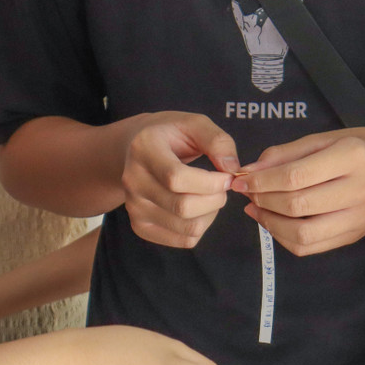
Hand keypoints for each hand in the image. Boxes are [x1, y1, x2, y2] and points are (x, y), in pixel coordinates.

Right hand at [121, 112, 238, 247]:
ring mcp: (134, 207)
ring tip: (211, 197)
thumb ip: (217, 141)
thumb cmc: (171, 136)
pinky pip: (183, 241)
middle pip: (182, 207)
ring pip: (186, 228)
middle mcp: (133, 181)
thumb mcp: (194, 124)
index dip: (210, 183)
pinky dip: (201, 229)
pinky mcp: (140, 226)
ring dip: (210, 215)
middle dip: (215, 200)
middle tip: (222, 188)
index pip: (176, 178)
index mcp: (144, 149)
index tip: (227, 177)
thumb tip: (232, 169)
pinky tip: (200, 210)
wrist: (137, 150)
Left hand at [232, 128, 364, 256]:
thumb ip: (287, 153)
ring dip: (271, 224)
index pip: (296, 176)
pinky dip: (285, 237)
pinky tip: (274, 222)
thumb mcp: (327, 137)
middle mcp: (359, 190)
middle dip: (263, 201)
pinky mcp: (354, 236)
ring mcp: (359, 219)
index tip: (242, 180)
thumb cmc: (363, 147)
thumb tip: (250, 171)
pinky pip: (311, 247)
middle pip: (297, 206)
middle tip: (248, 193)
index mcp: (352, 157)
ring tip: (257, 210)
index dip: (262, 182)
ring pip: (303, 234)